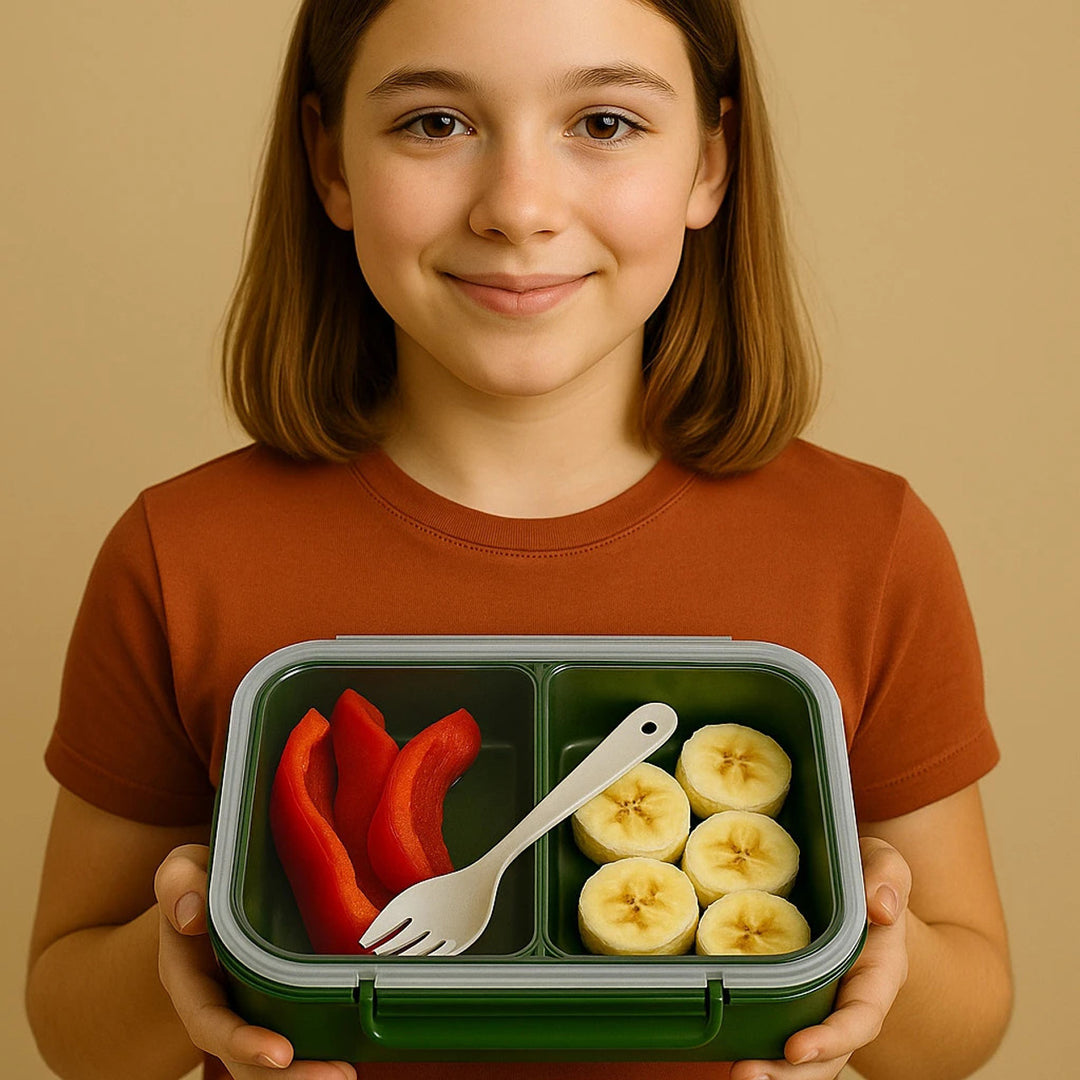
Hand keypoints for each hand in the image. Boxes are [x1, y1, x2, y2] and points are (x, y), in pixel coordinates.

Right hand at [154, 843, 357, 1078]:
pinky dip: (316, 1050)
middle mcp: (215, 1004)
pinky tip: (351, 1051)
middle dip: (289, 1076)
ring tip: (348, 1074)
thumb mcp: (181, 870)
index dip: (242, 1042)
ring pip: (269, 1059)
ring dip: (306, 1072)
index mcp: (187, 978)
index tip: (281, 1054)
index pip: (210, 1022)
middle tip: (338, 1076)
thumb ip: (178, 883)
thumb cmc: (197, 879)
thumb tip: (192, 914)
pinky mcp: (273, 1003)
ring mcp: (245, 1008)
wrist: (209, 889)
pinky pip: (292, 1033)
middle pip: (245, 1057)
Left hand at [730, 837, 911, 1079]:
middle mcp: (852, 998)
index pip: (862, 1017)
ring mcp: (824, 1003)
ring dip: (774, 1072)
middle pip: (830, 1052)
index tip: (796, 1049)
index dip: (832, 1038)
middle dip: (794, 1074)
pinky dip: (761, 1045)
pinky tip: (729, 1050)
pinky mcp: (796, 998)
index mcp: (879, 972)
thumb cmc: (870, 874)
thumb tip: (880, 908)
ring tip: (739, 1075)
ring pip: (806, 1054)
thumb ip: (886, 876)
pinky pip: (782, 1027)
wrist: (858, 886)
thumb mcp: (882, 861)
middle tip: (748, 1076)